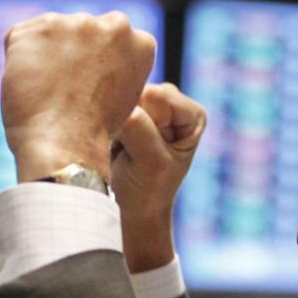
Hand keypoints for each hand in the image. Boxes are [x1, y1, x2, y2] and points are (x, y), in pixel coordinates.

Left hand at [0, 11, 156, 181]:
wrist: (64, 143)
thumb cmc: (93, 132)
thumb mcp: (123, 96)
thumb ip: (113, 66)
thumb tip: (88, 58)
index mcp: (141, 42)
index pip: (113, 41)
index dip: (96, 65)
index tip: (90, 87)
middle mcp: (113, 24)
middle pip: (82, 32)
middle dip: (71, 52)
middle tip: (64, 90)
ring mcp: (76, 22)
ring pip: (51, 33)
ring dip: (44, 55)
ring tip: (45, 91)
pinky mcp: (38, 27)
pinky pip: (20, 39)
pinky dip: (18, 59)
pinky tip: (28, 86)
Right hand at [111, 83, 206, 272]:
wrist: (133, 207)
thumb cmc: (149, 189)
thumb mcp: (151, 163)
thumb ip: (139, 129)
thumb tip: (117, 101)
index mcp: (192, 114)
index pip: (158, 96)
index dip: (143, 121)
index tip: (143, 150)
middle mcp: (174, 102)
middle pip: (138, 91)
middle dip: (128, 118)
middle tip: (128, 148)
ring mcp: (150, 104)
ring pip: (120, 95)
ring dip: (114, 120)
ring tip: (120, 146)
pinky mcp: (128, 109)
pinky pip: (108, 103)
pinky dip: (105, 122)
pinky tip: (111, 140)